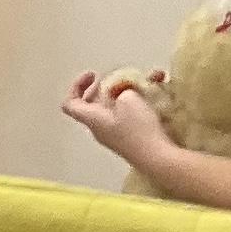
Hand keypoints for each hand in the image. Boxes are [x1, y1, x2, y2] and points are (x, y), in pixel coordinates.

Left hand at [62, 73, 176, 181]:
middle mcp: (99, 127)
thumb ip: (121, 88)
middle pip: (93, 102)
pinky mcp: (130, 135)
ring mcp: (114, 132)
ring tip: (150, 77)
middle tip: (120, 77)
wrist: (157, 157)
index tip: (93, 74)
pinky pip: (130, 112)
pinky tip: (160, 86)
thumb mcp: (128, 98)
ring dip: (130, 89)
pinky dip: (142, 98)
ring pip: (115, 105)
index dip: (76, 86)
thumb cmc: (138, 128)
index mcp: (92, 118)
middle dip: (106, 85)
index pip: (70, 104)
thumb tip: (122, 91)